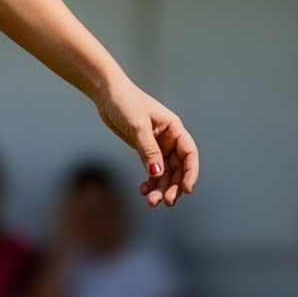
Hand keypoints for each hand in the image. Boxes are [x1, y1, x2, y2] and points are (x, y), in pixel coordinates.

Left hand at [94, 78, 198, 206]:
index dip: (190, 173)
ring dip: (161, 187)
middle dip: (173, 186)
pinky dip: (150, 181)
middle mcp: (170, 138)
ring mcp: (158, 145)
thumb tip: (157, 174)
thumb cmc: (125, 102)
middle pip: (178, 168)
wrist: (106, 94)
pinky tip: (143, 190)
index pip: (189, 154)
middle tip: (165, 202)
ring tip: (151, 202)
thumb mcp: (138, 126)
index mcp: (174, 128)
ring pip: (165, 172)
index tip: (187, 190)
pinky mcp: (146, 149)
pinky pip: (152, 169)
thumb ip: (148, 149)